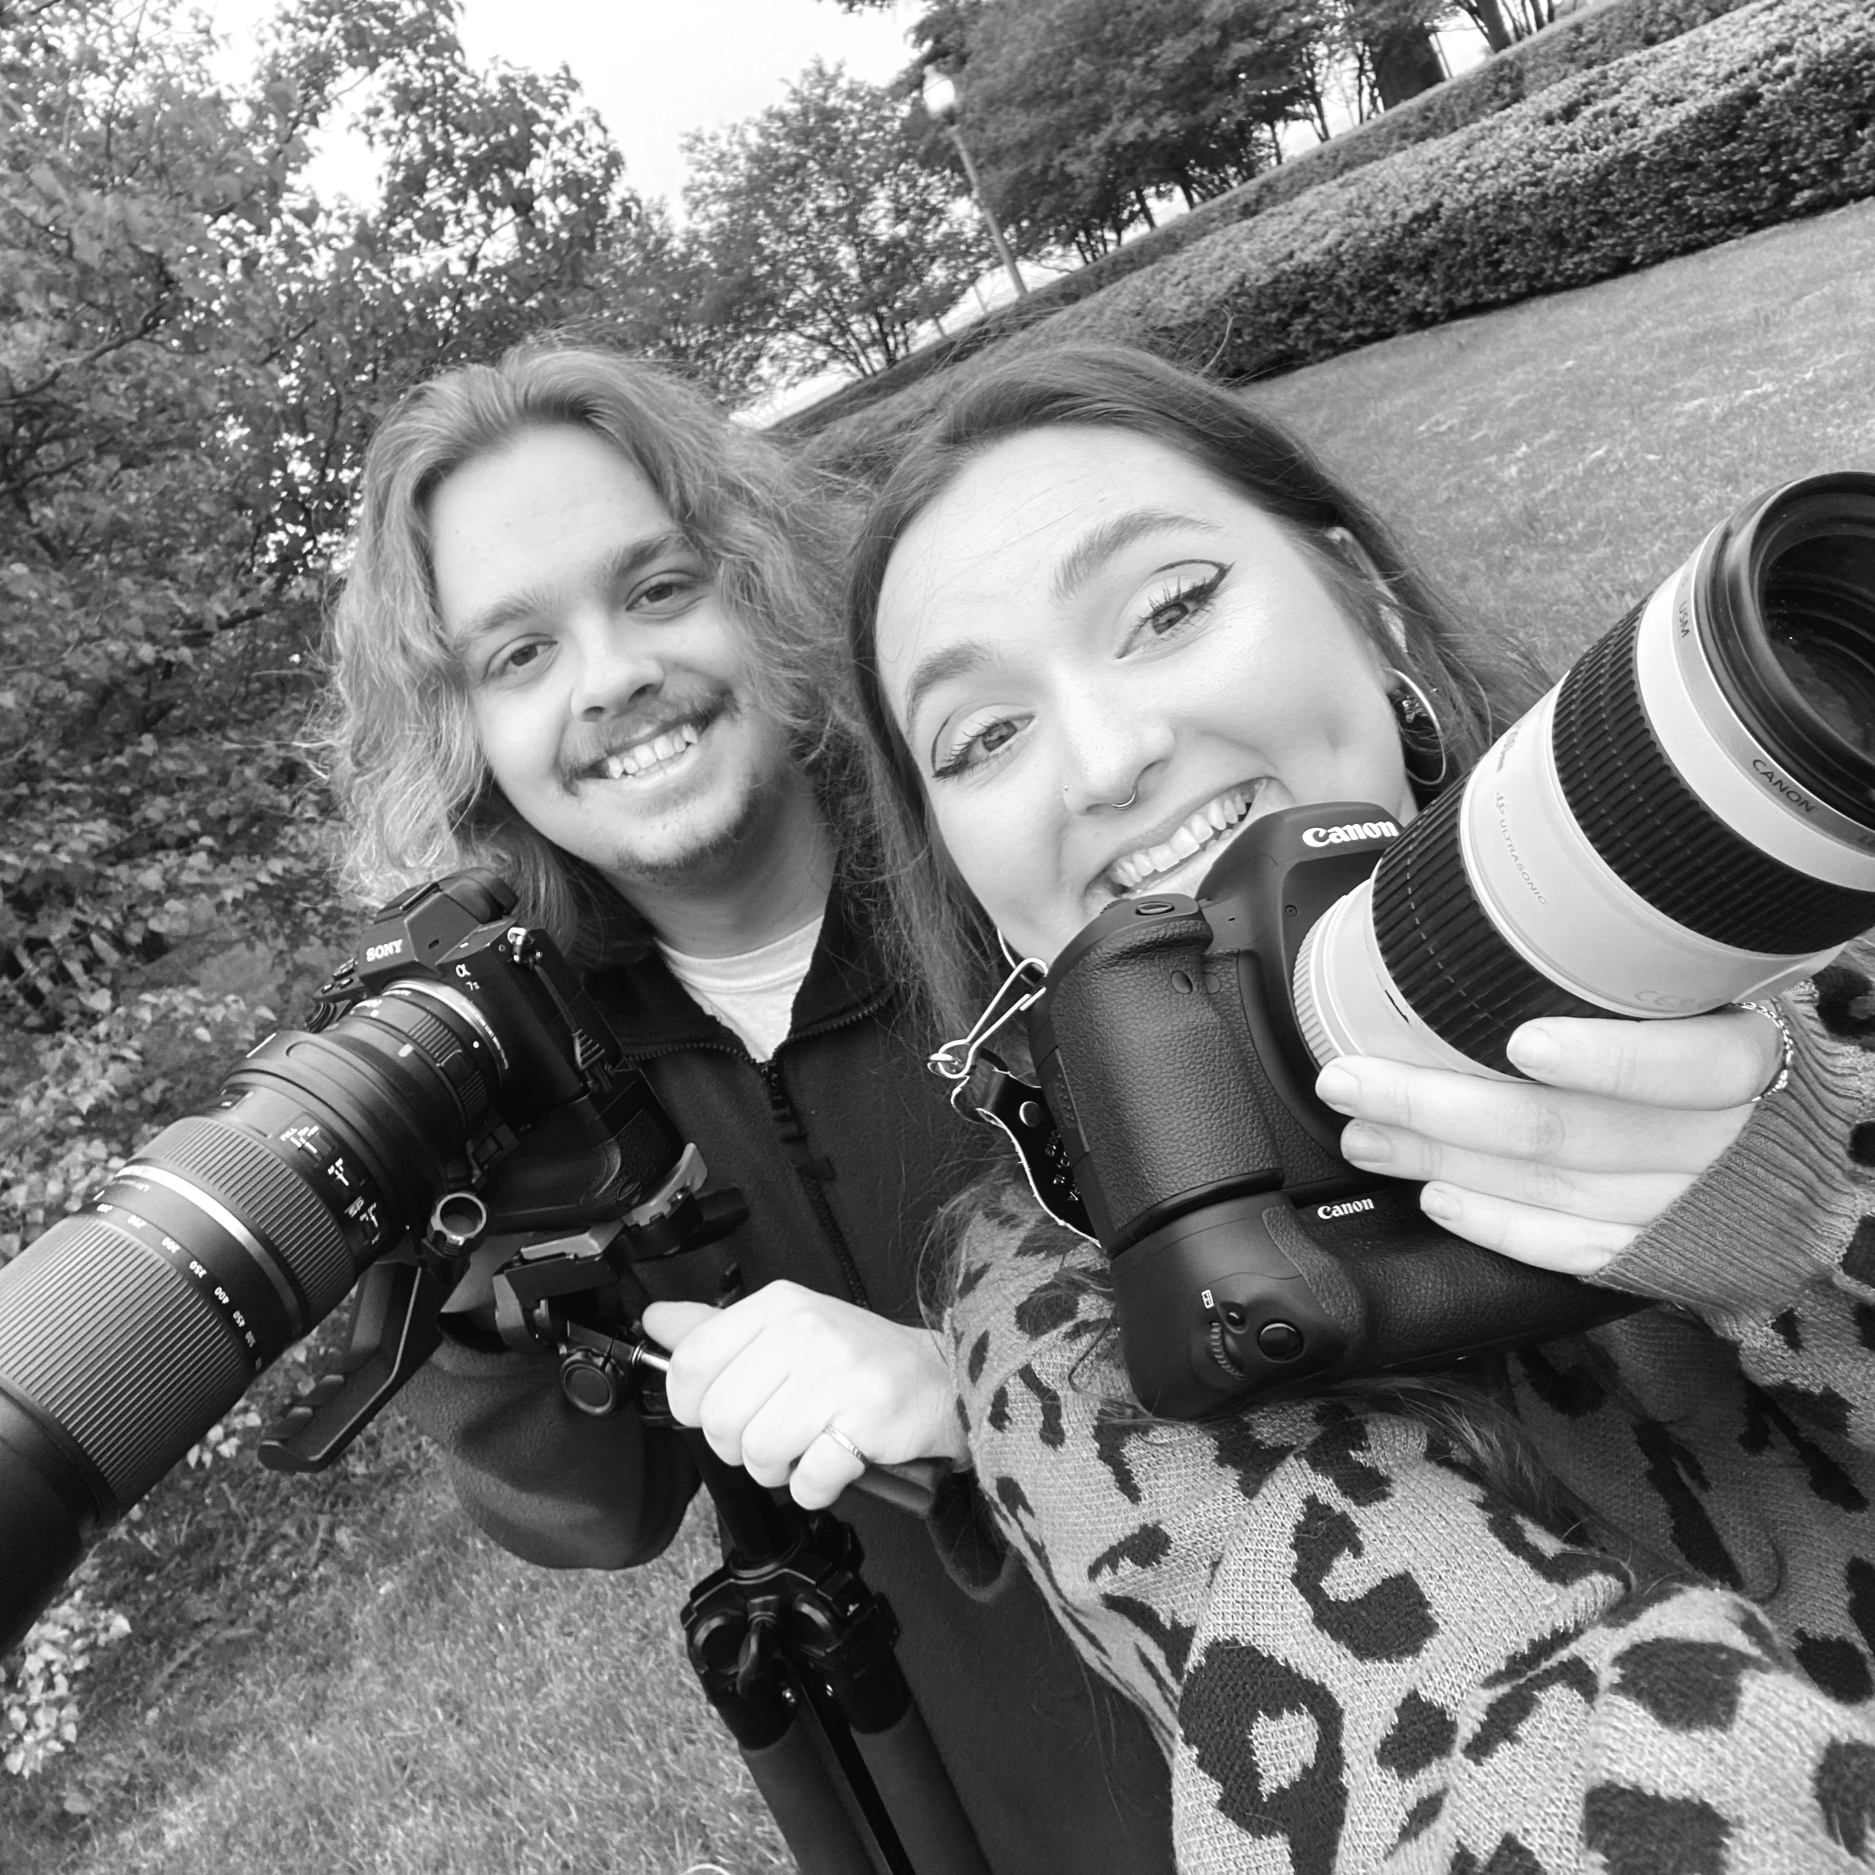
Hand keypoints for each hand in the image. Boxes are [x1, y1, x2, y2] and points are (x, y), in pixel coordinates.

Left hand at [640, 1281, 968, 1509]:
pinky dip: (815, 1488)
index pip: (691, 1362)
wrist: (940, 1379)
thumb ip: (716, 1330)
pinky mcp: (867, 1419)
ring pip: (759, 1452)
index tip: (719, 1410)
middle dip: (739, 1445)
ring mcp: (838, 1374)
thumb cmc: (857, 1361)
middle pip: (720, 1417)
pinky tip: (832, 1466)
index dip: (693, 1404)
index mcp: (778, 1307)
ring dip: (778, 1470)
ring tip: (805, 1449)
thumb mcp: (786, 1328)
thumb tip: (657, 1322)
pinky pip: (807, 1480)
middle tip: (773, 1435)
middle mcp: (805, 1332)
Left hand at [1314, 1006, 1788, 1276]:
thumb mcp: (1709, 993)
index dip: (1604, 1059)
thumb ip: (1629, 969)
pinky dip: (1499, 1226)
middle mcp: (1726, 1142)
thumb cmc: (1725, 1047)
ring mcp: (1694, 1208)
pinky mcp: (1667, 1256)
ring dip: (1443, 1160)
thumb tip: (1493, 907)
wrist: (1804, 1153)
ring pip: (1556, 1190)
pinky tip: (1438, 1198)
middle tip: (1352, 1079)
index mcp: (1747, 1058)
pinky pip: (1574, 1252)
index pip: (1690, 1065)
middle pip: (1578, 1131)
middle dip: (1443, 1105)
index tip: (1520, 1042)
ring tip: (1366, 1133)